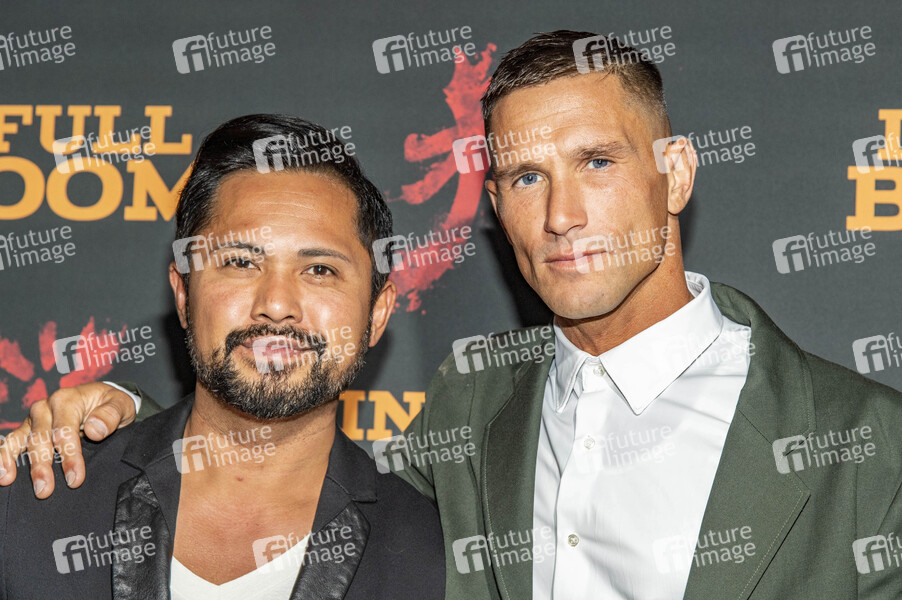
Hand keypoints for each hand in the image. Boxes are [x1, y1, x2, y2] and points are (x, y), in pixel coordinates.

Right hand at [0, 382, 136, 497]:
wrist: (102, 400)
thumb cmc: (111, 405)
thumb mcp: (121, 404)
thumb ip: (111, 415)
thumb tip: (94, 429)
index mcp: (67, 400)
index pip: (65, 432)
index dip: (69, 456)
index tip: (75, 479)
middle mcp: (46, 407)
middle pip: (40, 438)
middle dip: (42, 466)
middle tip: (44, 491)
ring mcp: (34, 419)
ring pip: (19, 440)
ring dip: (13, 461)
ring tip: (8, 480)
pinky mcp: (27, 430)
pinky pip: (10, 443)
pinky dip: (2, 456)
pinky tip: (1, 473)